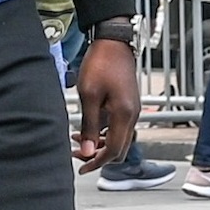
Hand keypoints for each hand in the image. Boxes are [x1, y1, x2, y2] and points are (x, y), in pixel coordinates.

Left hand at [69, 36, 138, 169]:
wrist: (114, 42)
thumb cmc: (101, 64)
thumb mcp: (89, 95)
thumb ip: (89, 125)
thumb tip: (85, 150)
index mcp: (123, 115)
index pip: (113, 150)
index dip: (96, 162)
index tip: (81, 167)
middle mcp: (132, 115)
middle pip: (119, 149)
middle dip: (98, 156)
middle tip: (77, 154)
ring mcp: (131, 110)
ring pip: (118, 139)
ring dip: (99, 144)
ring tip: (77, 139)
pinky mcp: (128, 104)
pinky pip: (118, 127)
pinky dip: (103, 133)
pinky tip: (87, 127)